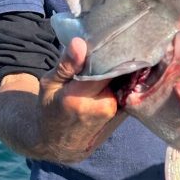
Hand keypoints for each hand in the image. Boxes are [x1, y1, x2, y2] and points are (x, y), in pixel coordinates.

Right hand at [36, 37, 126, 161]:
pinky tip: (123, 70)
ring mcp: (116, 112)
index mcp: (79, 97)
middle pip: (119, 71)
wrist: (60, 145)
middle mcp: (103, 106)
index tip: (113, 34)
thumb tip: (79, 43)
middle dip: (119, 56)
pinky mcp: (124, 115)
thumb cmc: (51, 109)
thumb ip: (66, 65)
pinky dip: (127, 80)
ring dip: (124, 68)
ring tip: (122, 52)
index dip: (111, 49)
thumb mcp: (49, 85)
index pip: (105, 65)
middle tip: (118, 39)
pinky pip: (130, 90)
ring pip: (126, 80)